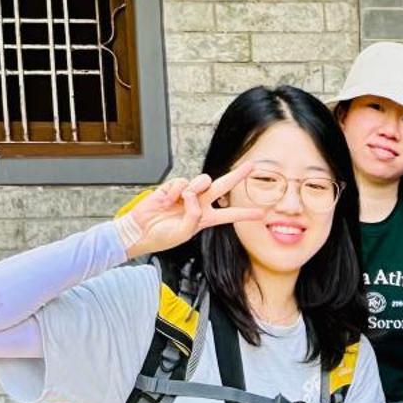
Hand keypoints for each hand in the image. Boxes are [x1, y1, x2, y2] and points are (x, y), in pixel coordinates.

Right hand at [117, 163, 260, 258]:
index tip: (262, 213)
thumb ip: (193, 216)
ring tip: (183, 199)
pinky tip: (168, 200)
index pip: (229, 215)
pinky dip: (176, 191)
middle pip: (222, 187)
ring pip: (203, 181)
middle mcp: (199, 204)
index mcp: (205, 219)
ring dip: (197, 188)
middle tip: (250, 166)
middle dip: (237, 176)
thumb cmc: (161, 236)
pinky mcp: (173, 187)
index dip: (245, 214)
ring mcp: (186, 195)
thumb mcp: (183, 233)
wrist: (140, 231)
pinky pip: (182, 182)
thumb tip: (193, 196)